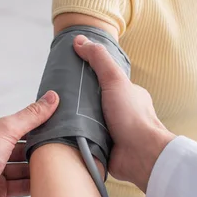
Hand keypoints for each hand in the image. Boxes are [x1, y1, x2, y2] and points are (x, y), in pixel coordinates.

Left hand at [0, 92, 58, 196]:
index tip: (53, 126)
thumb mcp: (6, 129)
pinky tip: (46, 182)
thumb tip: (52, 97)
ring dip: (34, 167)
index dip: (32, 126)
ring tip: (56, 165)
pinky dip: (31, 184)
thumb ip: (31, 116)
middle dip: (35, 149)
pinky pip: (18, 185)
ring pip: (19, 167)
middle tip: (58, 147)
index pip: (12, 125)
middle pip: (17, 147)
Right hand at [73, 36, 174, 191]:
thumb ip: (98, 60)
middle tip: (58, 99)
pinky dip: (77, 138)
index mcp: (128, 95)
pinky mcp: (106, 148)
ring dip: (76, 121)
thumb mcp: (114, 80)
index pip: (105, 81)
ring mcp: (114, 131)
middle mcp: (122, 112)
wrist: (140, 155)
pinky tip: (63, 135)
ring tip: (56, 116)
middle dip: (78, 101)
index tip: (68, 75)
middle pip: (94, 102)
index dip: (87, 76)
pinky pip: (87, 140)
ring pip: (89, 122)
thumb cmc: (131, 117)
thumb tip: (79, 40)